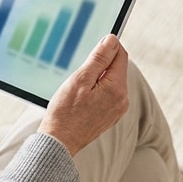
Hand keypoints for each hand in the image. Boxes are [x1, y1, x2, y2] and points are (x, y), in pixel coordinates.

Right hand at [39, 35, 129, 155]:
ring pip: (111, 81)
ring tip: (78, 88)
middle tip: (80, 72)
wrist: (60, 142)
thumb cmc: (65, 112)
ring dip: (97, 77)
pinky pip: (108, 94)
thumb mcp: (80, 79)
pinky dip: (97, 89)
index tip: (92, 47)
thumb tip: (112, 39)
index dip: (107, 46)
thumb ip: (99, 58)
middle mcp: (122, 100)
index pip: (120, 55)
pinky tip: (81, 98)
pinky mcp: (110, 116)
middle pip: (117, 68)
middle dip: (100, 64)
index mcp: (117, 88)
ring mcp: (117, 109)